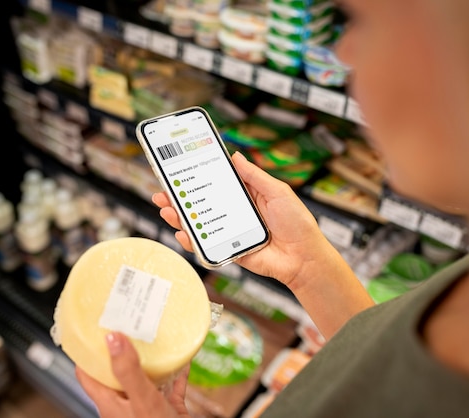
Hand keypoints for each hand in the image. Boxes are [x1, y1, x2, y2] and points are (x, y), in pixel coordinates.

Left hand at [76, 332, 190, 417]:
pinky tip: (183, 358)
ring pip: (145, 377)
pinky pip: (171, 386)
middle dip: (123, 348)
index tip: (91, 329)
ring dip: (150, 358)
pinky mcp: (168, 411)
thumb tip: (111, 338)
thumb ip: (126, 371)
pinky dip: (177, 371)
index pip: (88, 374)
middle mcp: (126, 405)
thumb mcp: (140, 399)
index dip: (86, 351)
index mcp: (110, 404)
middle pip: (118, 372)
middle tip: (127, 324)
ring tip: (153, 336)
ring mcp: (147, 408)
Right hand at [152, 151, 331, 287]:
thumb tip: (235, 157)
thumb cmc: (298, 223)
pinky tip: (182, 234)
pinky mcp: (231, 250)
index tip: (180, 169)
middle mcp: (236, 212)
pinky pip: (208, 246)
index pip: (217, 183)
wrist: (304, 258)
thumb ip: (255, 176)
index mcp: (247, 195)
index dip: (199, 176)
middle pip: (203, 203)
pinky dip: (192, 242)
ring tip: (167, 209)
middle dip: (181, 197)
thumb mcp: (278, 192)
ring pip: (201, 223)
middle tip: (163, 191)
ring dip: (181, 217)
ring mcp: (231, 232)